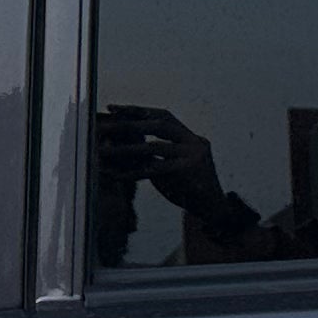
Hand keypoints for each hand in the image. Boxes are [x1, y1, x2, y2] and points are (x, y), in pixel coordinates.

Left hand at [95, 102, 228, 212]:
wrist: (213, 209)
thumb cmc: (189, 188)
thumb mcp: (174, 165)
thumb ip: (156, 153)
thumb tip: (122, 142)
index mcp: (191, 137)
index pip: (163, 116)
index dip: (138, 110)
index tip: (114, 108)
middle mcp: (194, 142)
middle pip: (160, 124)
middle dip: (130, 123)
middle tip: (105, 125)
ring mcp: (192, 156)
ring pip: (154, 147)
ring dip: (126, 149)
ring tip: (104, 151)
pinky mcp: (187, 173)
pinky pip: (154, 170)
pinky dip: (133, 172)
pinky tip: (117, 174)